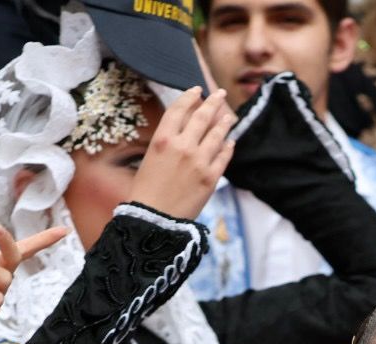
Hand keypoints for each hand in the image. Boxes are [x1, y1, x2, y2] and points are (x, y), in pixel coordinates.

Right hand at [128, 87, 235, 221]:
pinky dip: (228, 146)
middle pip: (202, 116)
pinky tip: (230, 141)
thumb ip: (167, 142)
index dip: (189, 97)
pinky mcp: (211, 177)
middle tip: (219, 94)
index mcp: (163, 139)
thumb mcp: (150, 159)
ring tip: (229, 115)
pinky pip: (223, 156)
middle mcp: (183, 146)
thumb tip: (184, 130)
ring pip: (217, 134)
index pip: (179, 109)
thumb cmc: (146, 192)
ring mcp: (200, 161)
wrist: (154, 220)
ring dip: (224, 122)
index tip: (197, 90)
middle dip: (212, 102)